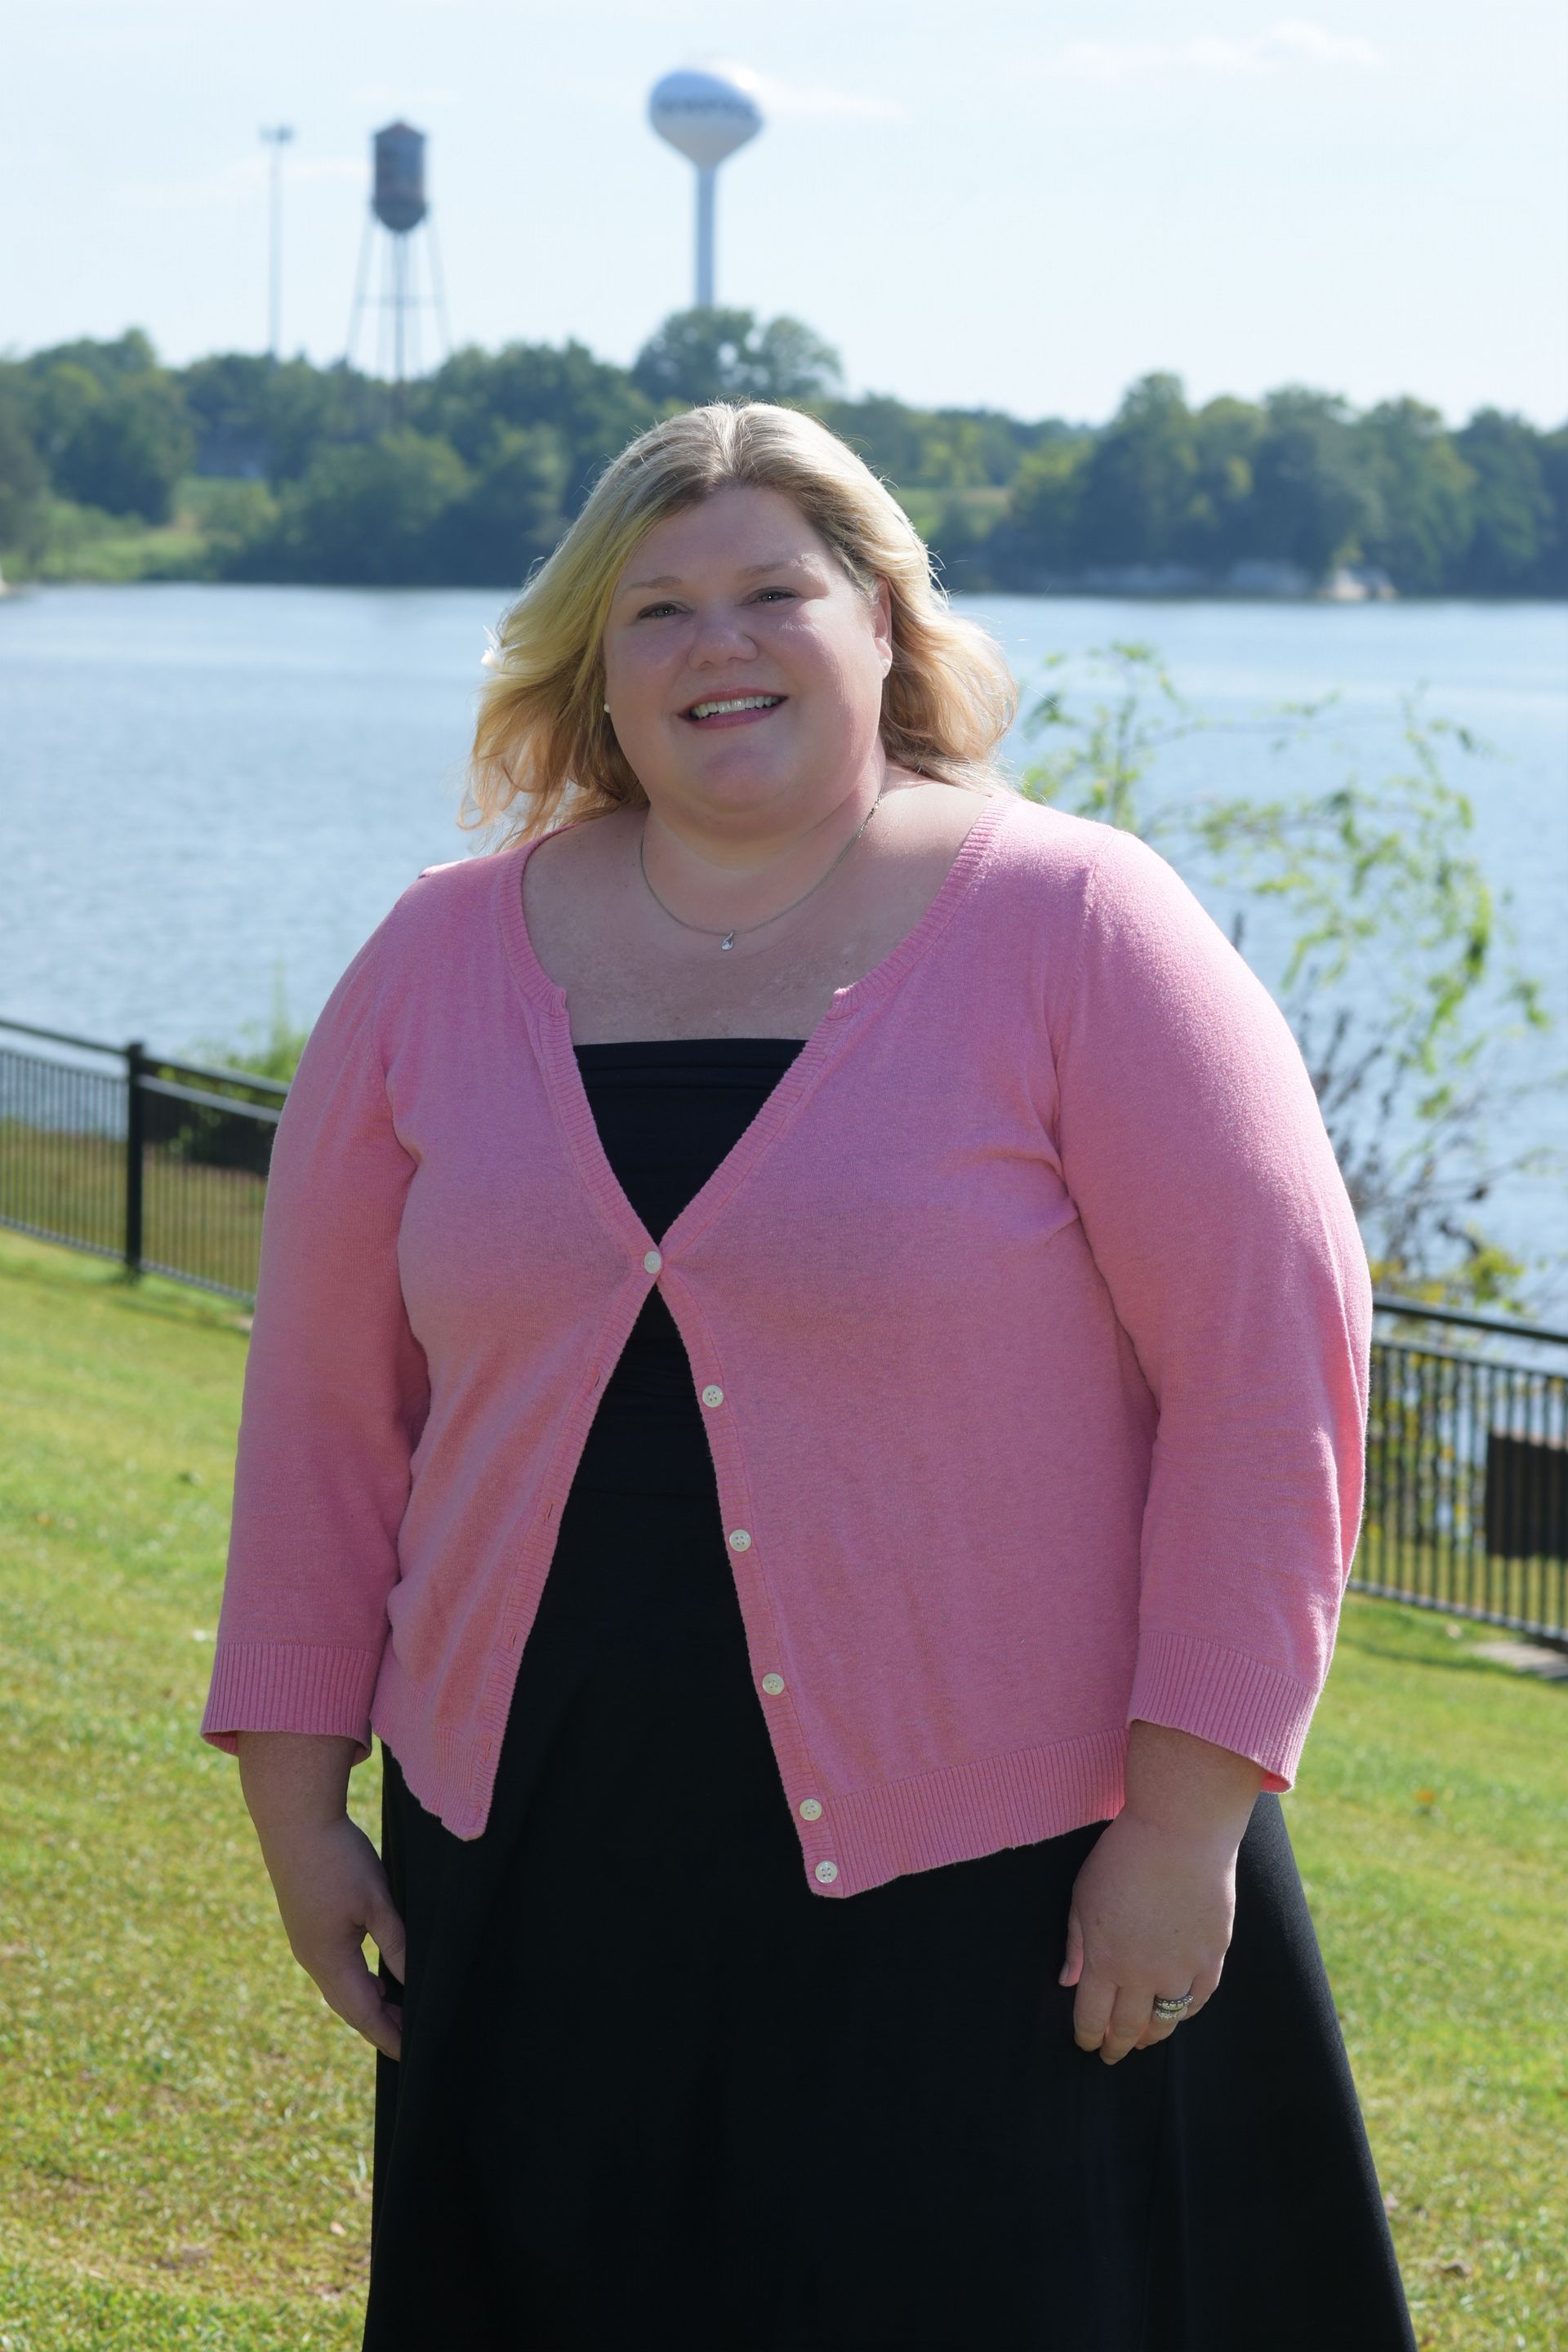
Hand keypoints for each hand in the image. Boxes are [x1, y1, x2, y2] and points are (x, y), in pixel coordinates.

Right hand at [257, 1812, 407, 2059]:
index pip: (364, 2013)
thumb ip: (397, 1943)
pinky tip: (379, 1979)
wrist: (294, 1821)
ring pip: (341, 1988)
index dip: (388, 2035)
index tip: (412, 2054)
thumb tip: (414, 1982)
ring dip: (370, 2003)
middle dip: (381, 2025)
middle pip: (350, 2006)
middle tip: (413, 2040)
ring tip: (402, 2015)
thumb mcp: (376, 1901)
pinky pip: (334, 1968)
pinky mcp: (306, 1926)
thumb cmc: (338, 1858)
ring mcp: (306, 1943)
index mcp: (329, 1959)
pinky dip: (359, 1982)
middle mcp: (312, 1958)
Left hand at [1058, 1808, 1237, 2065]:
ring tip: (1143, 2039)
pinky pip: (1199, 1999)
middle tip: (1112, 2054)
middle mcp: (1143, 1974)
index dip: (1088, 2037)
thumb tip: (1068, 1981)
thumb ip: (1075, 1944)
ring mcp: (1181, 1968)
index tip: (1087, 2044)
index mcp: (1105, 1960)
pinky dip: (1186, 2010)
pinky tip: (1177, 2011)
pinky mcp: (1212, 1956)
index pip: (1092, 2017)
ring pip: (1166, 2021)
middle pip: (1128, 2028)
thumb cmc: (1123, 1856)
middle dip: (1117, 2046)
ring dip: (1151, 2035)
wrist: (1180, 1830)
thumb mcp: (1083, 1895)